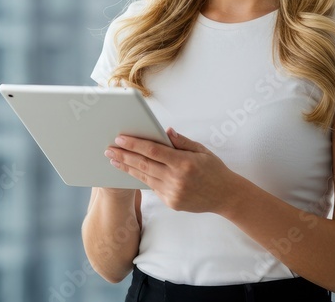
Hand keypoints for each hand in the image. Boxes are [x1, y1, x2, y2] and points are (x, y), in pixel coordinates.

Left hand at [105, 127, 241, 213]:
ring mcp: (173, 193)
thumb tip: (164, 131)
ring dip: (127, 168)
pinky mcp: (171, 203)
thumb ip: (181, 141)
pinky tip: (130, 171)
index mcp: (184, 163)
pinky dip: (140, 178)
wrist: (226, 196)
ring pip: (144, 178)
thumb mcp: (201, 150)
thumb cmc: (214, 169)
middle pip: (143, 165)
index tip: (120, 139)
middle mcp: (176, 179)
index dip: (134, 144)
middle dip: (123, 156)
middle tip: (108, 149)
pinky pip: (153, 188)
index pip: (153, 151)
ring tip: (113, 160)